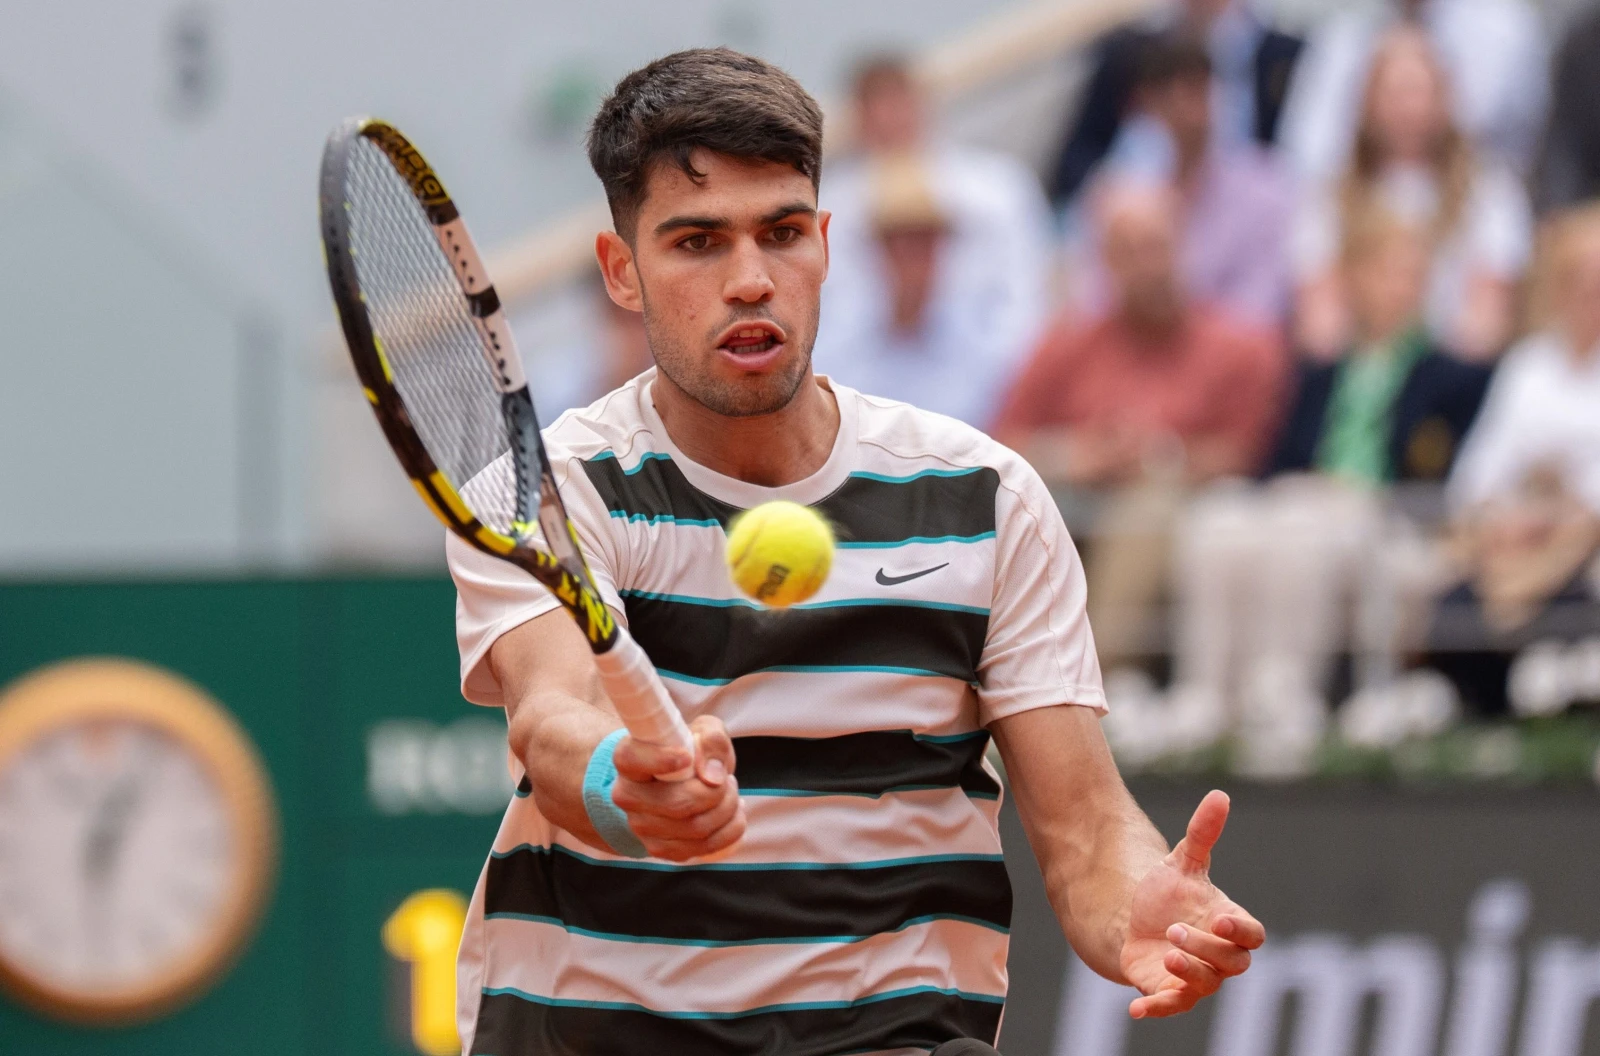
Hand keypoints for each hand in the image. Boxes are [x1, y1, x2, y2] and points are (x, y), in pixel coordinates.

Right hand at [610, 715, 746, 861]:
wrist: (680, 781)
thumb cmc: (690, 752)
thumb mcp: (704, 732)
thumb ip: (711, 741)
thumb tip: (713, 776)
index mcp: (630, 759)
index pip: (632, 759)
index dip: (659, 759)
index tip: (687, 757)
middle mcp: (628, 795)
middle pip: (677, 803)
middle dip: (716, 792)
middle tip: (727, 780)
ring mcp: (641, 827)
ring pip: (695, 827)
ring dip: (727, 809)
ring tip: (729, 793)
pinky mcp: (659, 848)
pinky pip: (704, 846)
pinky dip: (730, 829)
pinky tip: (732, 813)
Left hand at [1120, 790, 1263, 1018]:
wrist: (1136, 919)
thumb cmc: (1169, 892)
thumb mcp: (1183, 861)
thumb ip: (1203, 832)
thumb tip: (1219, 795)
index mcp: (1228, 923)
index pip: (1252, 935)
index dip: (1241, 929)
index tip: (1219, 916)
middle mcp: (1219, 955)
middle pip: (1232, 962)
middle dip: (1207, 947)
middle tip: (1175, 929)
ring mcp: (1196, 977)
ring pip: (1206, 985)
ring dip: (1189, 972)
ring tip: (1167, 954)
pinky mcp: (1170, 992)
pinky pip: (1170, 1007)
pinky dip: (1156, 1010)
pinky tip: (1134, 1009)